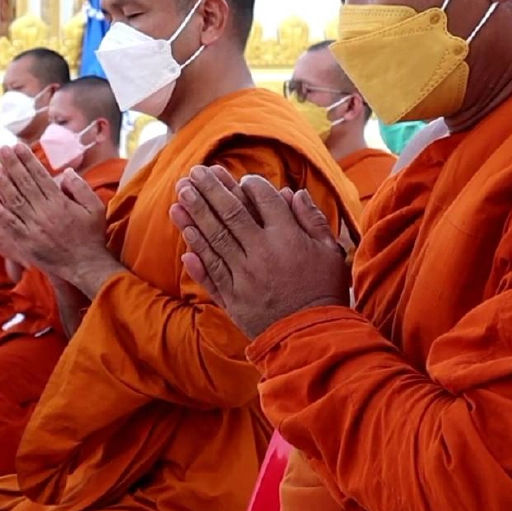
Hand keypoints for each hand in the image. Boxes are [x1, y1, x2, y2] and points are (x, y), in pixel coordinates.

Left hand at [0, 144, 117, 295]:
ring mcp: (33, 228)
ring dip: (0, 184)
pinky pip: (9, 225)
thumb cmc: (92, 236)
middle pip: (24, 184)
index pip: (40, 176)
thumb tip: (65, 173)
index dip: (27, 160)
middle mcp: (44, 213)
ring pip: (14, 202)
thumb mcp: (95, 208)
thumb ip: (81, 188)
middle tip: (0, 150)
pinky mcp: (26, 243)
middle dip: (11, 165)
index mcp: (60, 202)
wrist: (85, 266)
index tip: (18, 147)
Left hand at [169, 165, 348, 339]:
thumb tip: (294, 192)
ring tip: (180, 193)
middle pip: (230, 213)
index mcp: (288, 237)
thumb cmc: (326, 292)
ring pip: (214, 239)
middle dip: (210, 190)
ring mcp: (243, 276)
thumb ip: (313, 220)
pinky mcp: (232, 299)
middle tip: (193, 172)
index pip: (263, 199)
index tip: (240, 177)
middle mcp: (261, 253)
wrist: (313, 338)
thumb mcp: (331, 252)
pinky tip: (185, 236)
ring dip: (195, 214)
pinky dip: (197, 254)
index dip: (249, 184)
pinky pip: (210, 272)